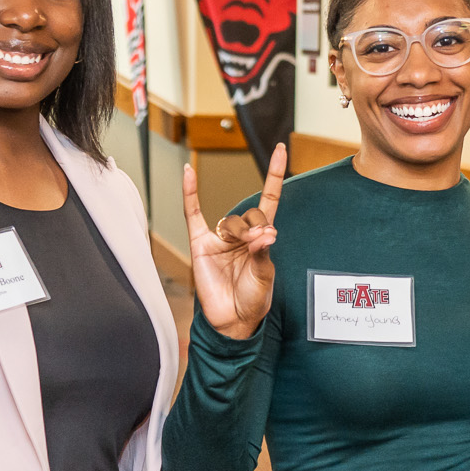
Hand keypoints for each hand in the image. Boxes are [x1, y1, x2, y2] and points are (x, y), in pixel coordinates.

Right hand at [183, 143, 285, 340]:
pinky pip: (192, 215)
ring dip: (240, 232)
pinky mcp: (200, 245)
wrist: (233, 321)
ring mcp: (219, 239)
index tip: (280, 149)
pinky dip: (190, 193)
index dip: (274, 175)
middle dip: (256, 227)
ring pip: (230, 223)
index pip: (268, 199)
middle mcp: (240, 235)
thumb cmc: (252, 299)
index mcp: (260, 238)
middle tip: (260, 243)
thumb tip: (266, 232)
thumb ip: (262, 252)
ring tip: (248, 246)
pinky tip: (189, 172)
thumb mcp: (264, 276)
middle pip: (248, 216)